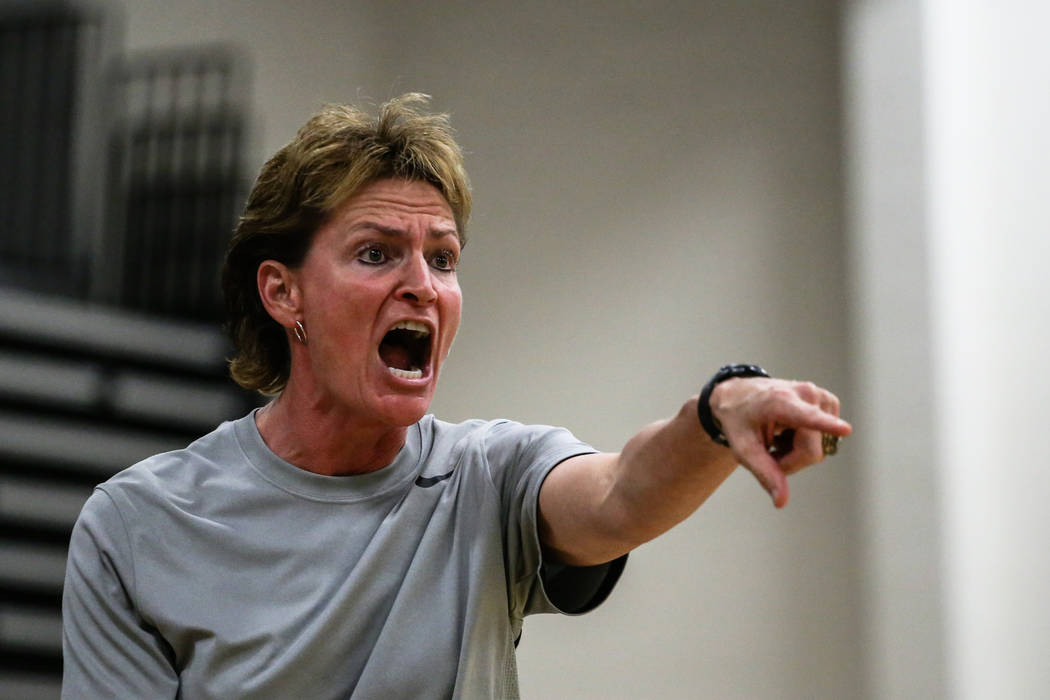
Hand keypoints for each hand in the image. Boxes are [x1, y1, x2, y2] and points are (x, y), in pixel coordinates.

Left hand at [709, 377, 850, 507]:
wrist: (740, 394)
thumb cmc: (739, 420)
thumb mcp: (743, 449)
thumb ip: (765, 473)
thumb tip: (781, 502)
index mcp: (780, 402)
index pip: (807, 418)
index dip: (828, 426)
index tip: (845, 430)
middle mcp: (806, 394)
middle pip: (811, 452)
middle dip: (791, 461)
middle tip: (770, 450)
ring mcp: (821, 396)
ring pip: (820, 449)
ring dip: (798, 451)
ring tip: (779, 436)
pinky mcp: (829, 402)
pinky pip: (826, 439)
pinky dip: (807, 441)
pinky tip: (791, 430)